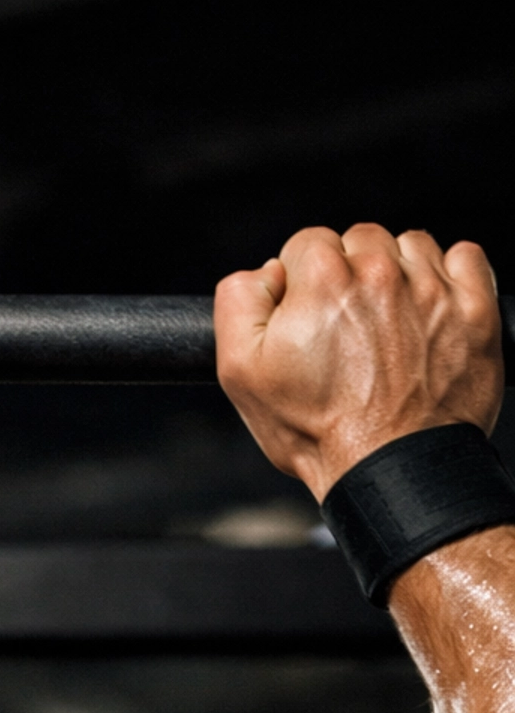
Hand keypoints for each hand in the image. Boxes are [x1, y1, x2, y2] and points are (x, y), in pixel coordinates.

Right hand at [214, 224, 503, 498]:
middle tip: (347, 333)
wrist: (388, 470)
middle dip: (348, 277)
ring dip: (396, 275)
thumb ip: (238, 302)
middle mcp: (380, 271)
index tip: (310, 321)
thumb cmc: (317, 431)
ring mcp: (432, 287)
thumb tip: (264, 272)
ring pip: (409, 247)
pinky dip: (448, 277)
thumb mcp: (241, 373)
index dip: (300, 285)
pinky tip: (428, 315)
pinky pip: (464, 259)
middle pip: (359, 241)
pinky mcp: (474, 307)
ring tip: (387, 330)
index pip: (305, 245)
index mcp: (323, 279)